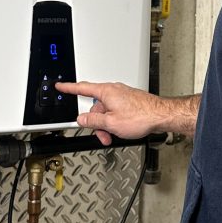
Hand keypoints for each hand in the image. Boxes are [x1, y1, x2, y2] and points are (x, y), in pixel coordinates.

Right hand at [54, 81, 198, 145]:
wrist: (161, 115)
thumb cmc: (141, 116)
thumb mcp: (111, 123)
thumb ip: (93, 121)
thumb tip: (82, 118)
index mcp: (106, 92)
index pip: (82, 88)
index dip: (69, 88)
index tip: (60, 86)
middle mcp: (114, 91)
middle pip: (96, 107)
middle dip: (96, 123)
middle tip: (102, 135)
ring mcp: (122, 96)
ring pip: (106, 111)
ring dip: (107, 125)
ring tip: (115, 136)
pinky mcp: (130, 102)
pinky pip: (116, 112)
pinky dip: (115, 122)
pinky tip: (122, 130)